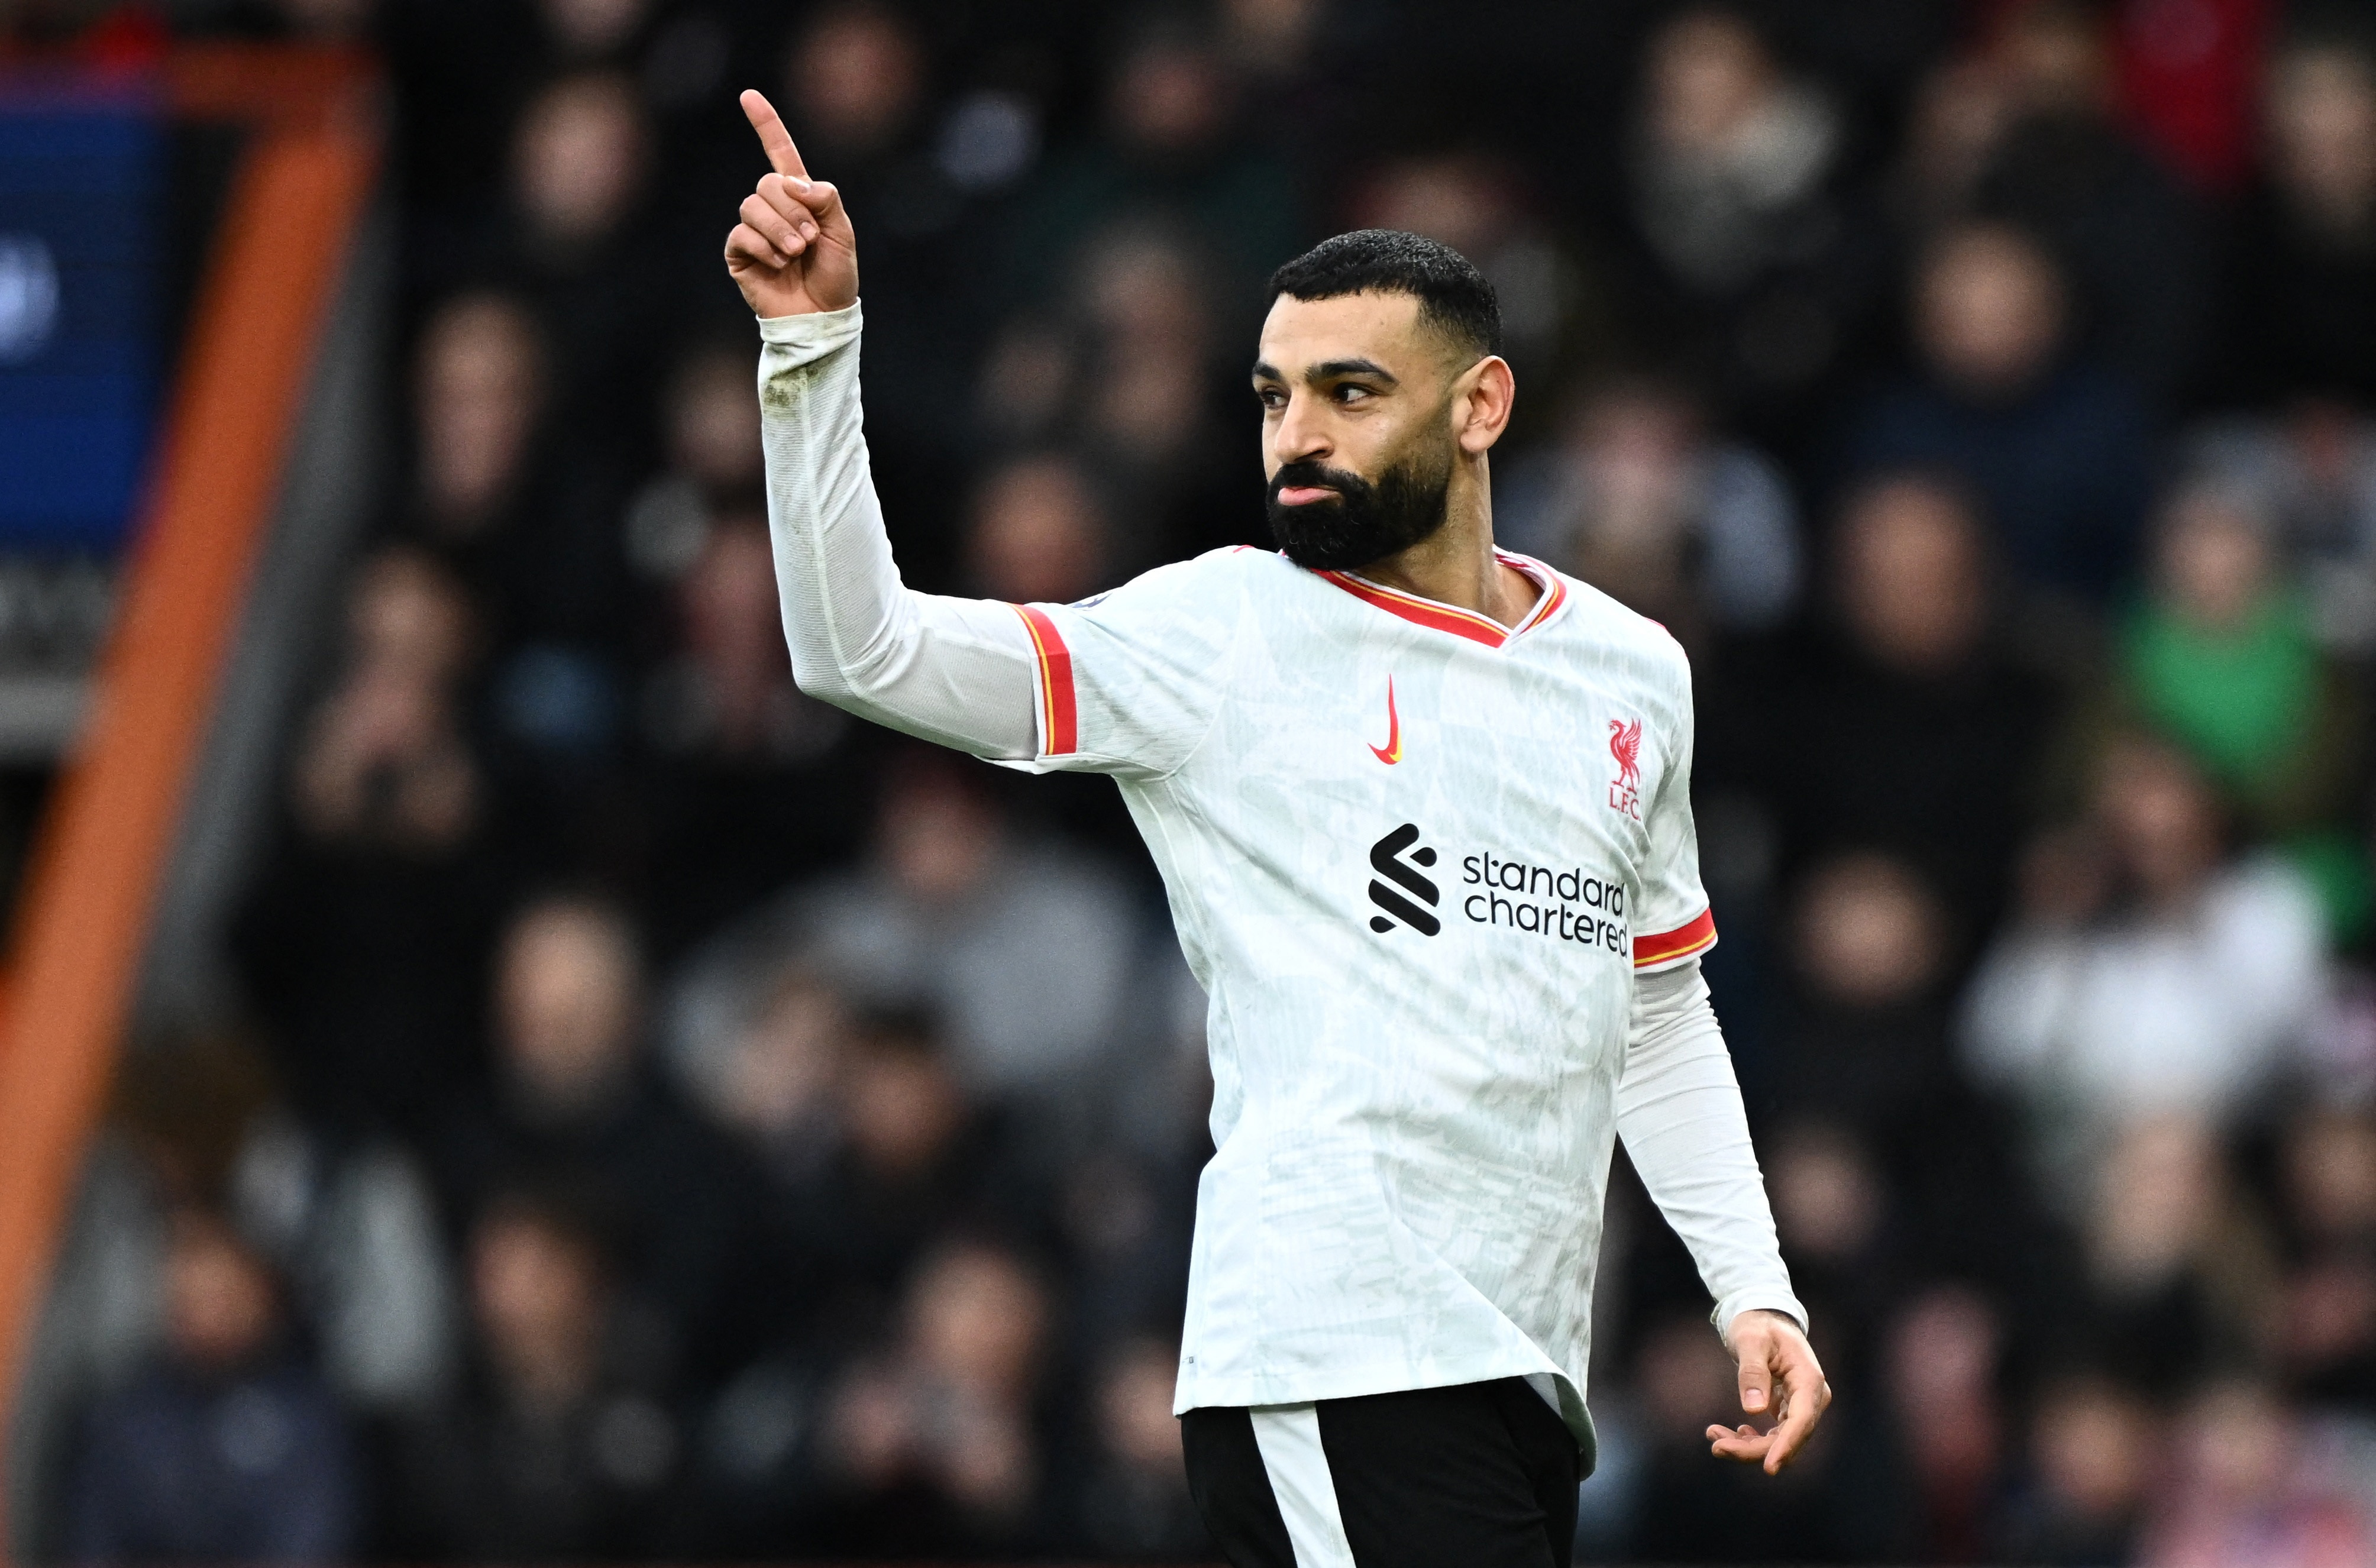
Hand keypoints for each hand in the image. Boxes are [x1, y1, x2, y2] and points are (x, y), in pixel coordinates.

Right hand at [723, 88, 857, 317]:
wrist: (822, 316)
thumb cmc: (835, 276)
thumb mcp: (843, 232)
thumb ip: (826, 200)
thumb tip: (795, 183)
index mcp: (798, 197)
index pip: (779, 152)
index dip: (766, 124)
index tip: (749, 95)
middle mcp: (772, 208)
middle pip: (767, 183)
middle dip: (792, 209)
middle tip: (810, 239)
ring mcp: (753, 230)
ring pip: (752, 206)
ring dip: (780, 229)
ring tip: (797, 252)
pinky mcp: (739, 253)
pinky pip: (742, 234)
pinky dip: (765, 247)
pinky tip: (780, 263)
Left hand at [1706, 1309, 1830, 1474]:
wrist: (1764, 1319)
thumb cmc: (1759, 1326)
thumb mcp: (1751, 1340)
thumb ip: (1752, 1372)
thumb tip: (1753, 1410)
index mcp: (1809, 1380)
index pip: (1802, 1421)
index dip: (1786, 1446)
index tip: (1769, 1468)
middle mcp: (1811, 1399)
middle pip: (1788, 1438)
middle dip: (1754, 1450)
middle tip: (1716, 1446)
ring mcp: (1801, 1407)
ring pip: (1778, 1441)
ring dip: (1747, 1447)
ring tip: (1714, 1436)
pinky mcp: (1788, 1412)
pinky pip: (1772, 1435)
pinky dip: (1749, 1439)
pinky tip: (1728, 1432)